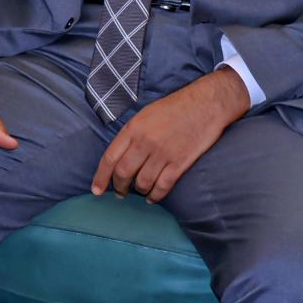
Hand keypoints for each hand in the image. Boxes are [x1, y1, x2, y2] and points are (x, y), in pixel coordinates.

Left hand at [91, 66, 250, 202]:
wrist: (206, 104)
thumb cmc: (174, 107)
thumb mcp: (145, 114)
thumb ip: (131, 134)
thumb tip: (120, 155)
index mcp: (133, 128)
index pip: (110, 158)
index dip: (100, 177)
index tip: (96, 190)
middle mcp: (145, 142)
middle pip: (123, 173)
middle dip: (118, 187)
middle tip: (119, 193)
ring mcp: (163, 154)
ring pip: (142, 183)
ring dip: (138, 192)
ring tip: (138, 193)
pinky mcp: (180, 163)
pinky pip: (162, 186)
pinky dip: (155, 196)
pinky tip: (152, 198)